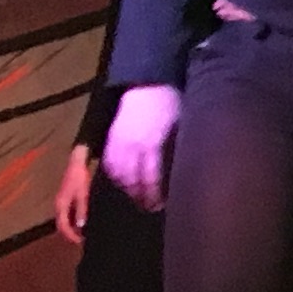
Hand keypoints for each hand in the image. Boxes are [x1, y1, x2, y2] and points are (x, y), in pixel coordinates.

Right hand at [55, 145, 95, 247]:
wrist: (77, 163)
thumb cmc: (80, 177)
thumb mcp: (83, 195)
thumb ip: (81, 210)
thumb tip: (80, 226)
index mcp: (61, 205)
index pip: (62, 226)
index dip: (70, 236)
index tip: (80, 242)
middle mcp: (59, 206)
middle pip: (62, 225)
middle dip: (70, 234)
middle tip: (83, 241)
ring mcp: (62, 203)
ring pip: (64, 220)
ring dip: (72, 228)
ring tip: (84, 234)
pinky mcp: (66, 199)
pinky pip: (68, 214)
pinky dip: (73, 221)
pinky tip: (83, 223)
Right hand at [105, 85, 180, 209]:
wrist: (148, 83)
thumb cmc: (171, 104)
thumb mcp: (181, 127)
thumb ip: (177, 151)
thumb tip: (183, 174)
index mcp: (151, 144)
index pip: (151, 179)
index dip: (155, 195)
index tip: (161, 205)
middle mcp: (131, 147)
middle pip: (133, 181)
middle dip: (141, 197)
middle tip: (151, 208)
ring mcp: (118, 143)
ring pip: (119, 176)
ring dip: (128, 190)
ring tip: (138, 199)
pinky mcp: (110, 139)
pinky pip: (109, 165)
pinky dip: (116, 177)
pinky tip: (125, 183)